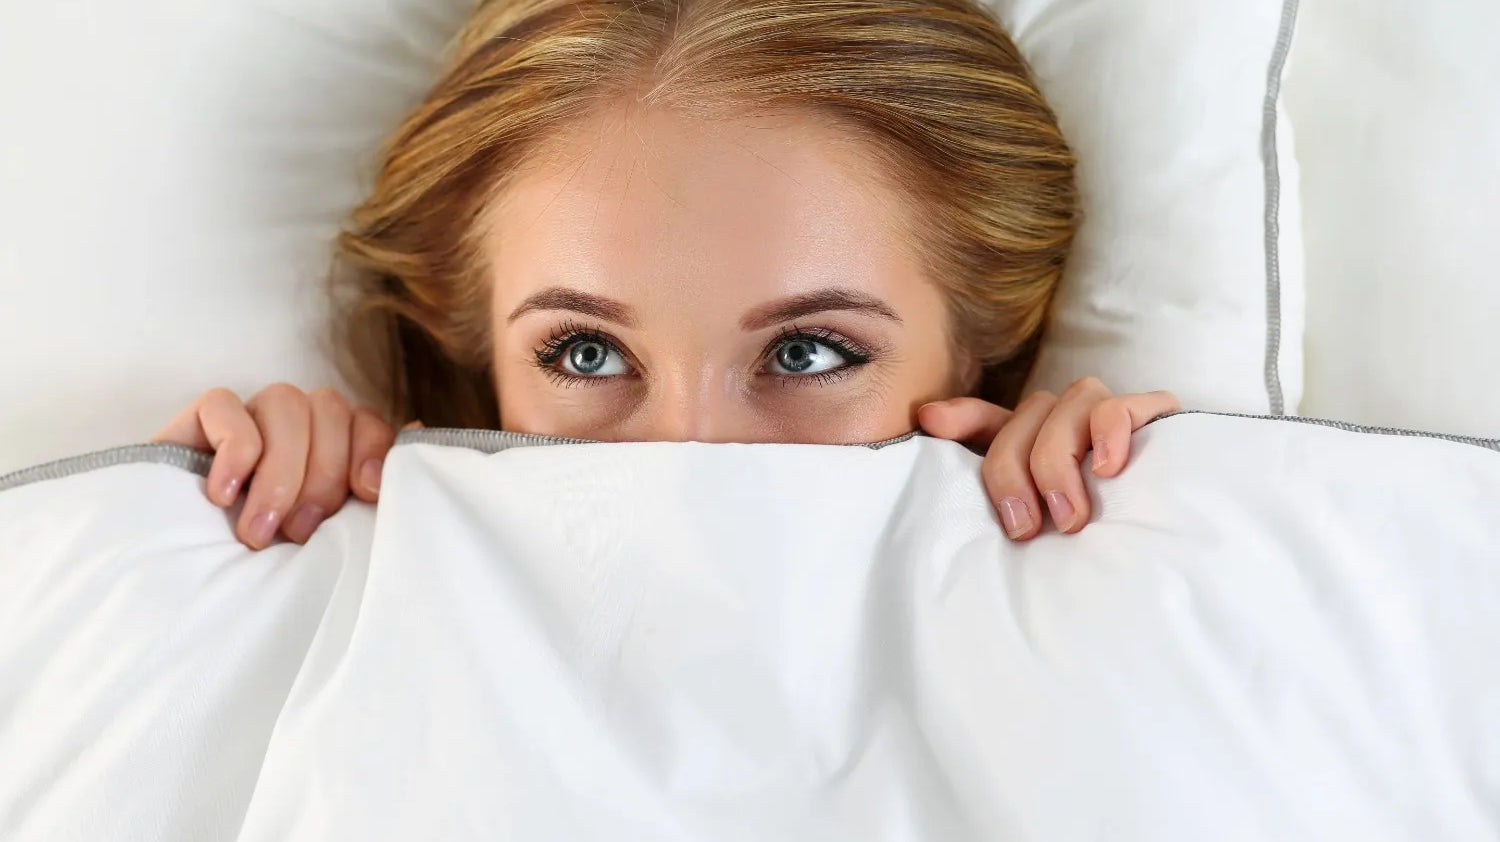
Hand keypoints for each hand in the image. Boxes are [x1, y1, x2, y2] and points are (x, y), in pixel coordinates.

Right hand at [151, 385, 398, 549]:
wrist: (183, 594)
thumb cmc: (268, 573)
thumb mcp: (331, 541)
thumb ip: (370, 494)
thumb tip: (421, 434)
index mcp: (334, 451)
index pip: (368, 422)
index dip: (374, 451)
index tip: (367, 495)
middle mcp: (296, 429)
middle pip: (331, 408)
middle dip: (323, 475)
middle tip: (299, 533)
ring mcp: (247, 420)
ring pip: (286, 401)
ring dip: (282, 469)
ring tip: (259, 529)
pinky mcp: (197, 422)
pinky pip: (224, 403)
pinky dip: (234, 448)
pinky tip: (222, 495)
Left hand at [917, 377, 1180, 540]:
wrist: (1181, 556)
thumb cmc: (1100, 550)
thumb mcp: (1039, 532)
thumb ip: (997, 505)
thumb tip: (939, 461)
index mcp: (1035, 446)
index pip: (988, 417)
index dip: (959, 416)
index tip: (930, 423)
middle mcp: (1069, 424)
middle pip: (1024, 416)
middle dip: (1012, 471)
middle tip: (1025, 530)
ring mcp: (1111, 417)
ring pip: (1068, 404)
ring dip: (1057, 461)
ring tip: (1070, 518)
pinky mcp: (1154, 417)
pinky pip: (1119, 406)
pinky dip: (1109, 434)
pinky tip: (1109, 470)